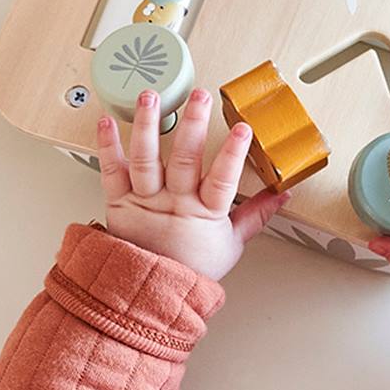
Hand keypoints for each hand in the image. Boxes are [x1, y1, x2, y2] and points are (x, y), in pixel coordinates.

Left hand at [97, 87, 287, 281]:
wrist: (152, 292)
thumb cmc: (190, 268)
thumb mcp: (231, 243)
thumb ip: (256, 215)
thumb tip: (282, 196)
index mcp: (205, 213)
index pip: (223, 180)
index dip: (233, 154)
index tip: (242, 129)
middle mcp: (174, 203)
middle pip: (184, 160)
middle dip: (192, 125)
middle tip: (199, 97)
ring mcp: (144, 201)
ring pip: (145, 159)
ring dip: (148, 126)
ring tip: (151, 97)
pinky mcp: (118, 202)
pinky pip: (111, 171)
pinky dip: (107, 146)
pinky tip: (107, 122)